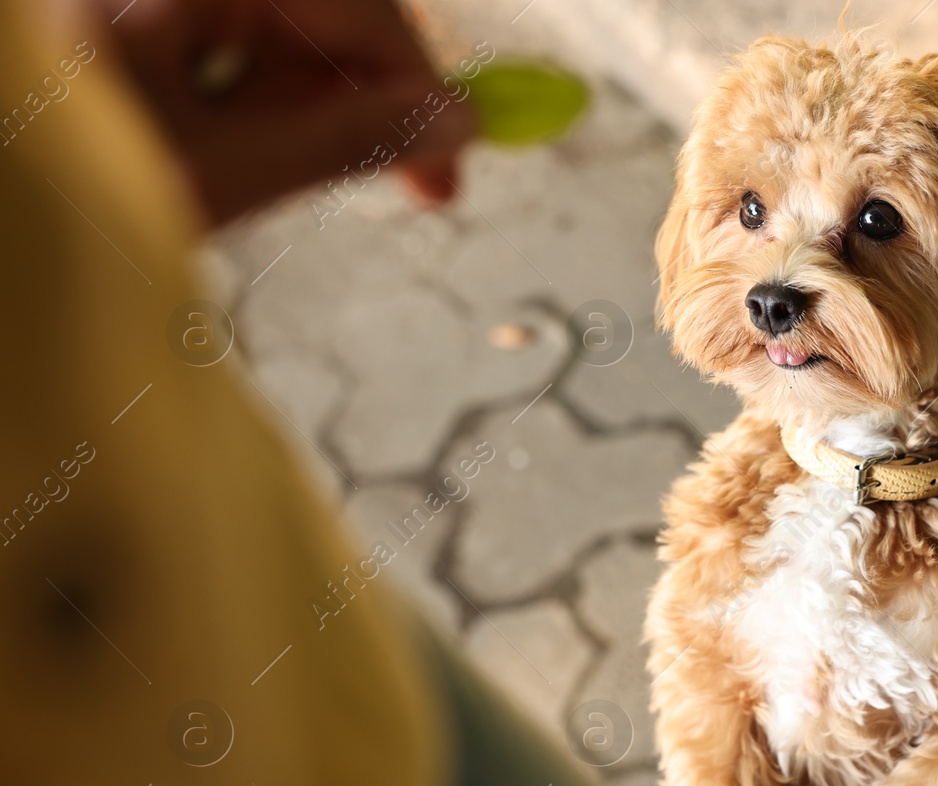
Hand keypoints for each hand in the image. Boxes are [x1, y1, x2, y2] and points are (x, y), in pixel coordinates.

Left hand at [90, 0, 474, 226]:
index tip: (453, 158)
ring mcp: (149, 1)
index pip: (360, 3)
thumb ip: (348, 143)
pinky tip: (222, 141)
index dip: (422, 81)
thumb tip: (452, 126)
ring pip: (276, 23)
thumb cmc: (56, 188)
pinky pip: (225, 30)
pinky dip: (246, 88)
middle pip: (319, 10)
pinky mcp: (135, 19)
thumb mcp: (215, 176)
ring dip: (297, 98)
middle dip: (358, 92)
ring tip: (255, 170)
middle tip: (396, 178)